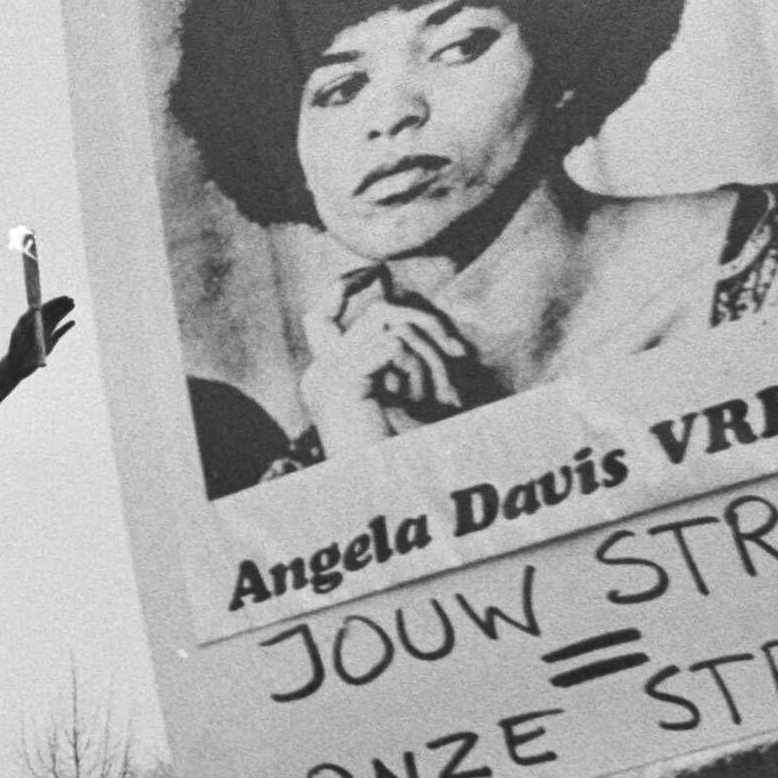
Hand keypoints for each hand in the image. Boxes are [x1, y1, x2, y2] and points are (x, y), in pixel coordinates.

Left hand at [6, 295, 74, 378]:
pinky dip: (66, 327)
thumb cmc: (16, 349)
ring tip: (73, 304)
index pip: (44, 308)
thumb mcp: (19, 333)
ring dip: (65, 312)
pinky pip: (60, 333)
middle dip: (61, 304)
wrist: (18, 366)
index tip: (62, 297)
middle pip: (51, 312)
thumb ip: (27, 320)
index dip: (53, 302)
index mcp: (31, 321)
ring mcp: (44, 334)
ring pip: (57, 320)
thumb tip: (36, 307)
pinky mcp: (50, 343)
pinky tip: (72, 322)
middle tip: (71, 299)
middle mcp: (38, 326)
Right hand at [297, 278, 470, 452]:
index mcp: (326, 381)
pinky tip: (429, 403)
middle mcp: (318, 374)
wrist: (379, 503)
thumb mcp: (400, 405)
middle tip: (459, 356)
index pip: (323, 316)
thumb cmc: (400, 468)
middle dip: (428, 324)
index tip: (374, 274)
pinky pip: (393, 345)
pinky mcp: (340, 380)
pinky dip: (421, 369)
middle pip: (378, 313)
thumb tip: (414, 319)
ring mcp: (325, 376)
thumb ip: (397, 365)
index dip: (347, 287)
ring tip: (445, 397)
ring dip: (432, 355)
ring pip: (390, 325)